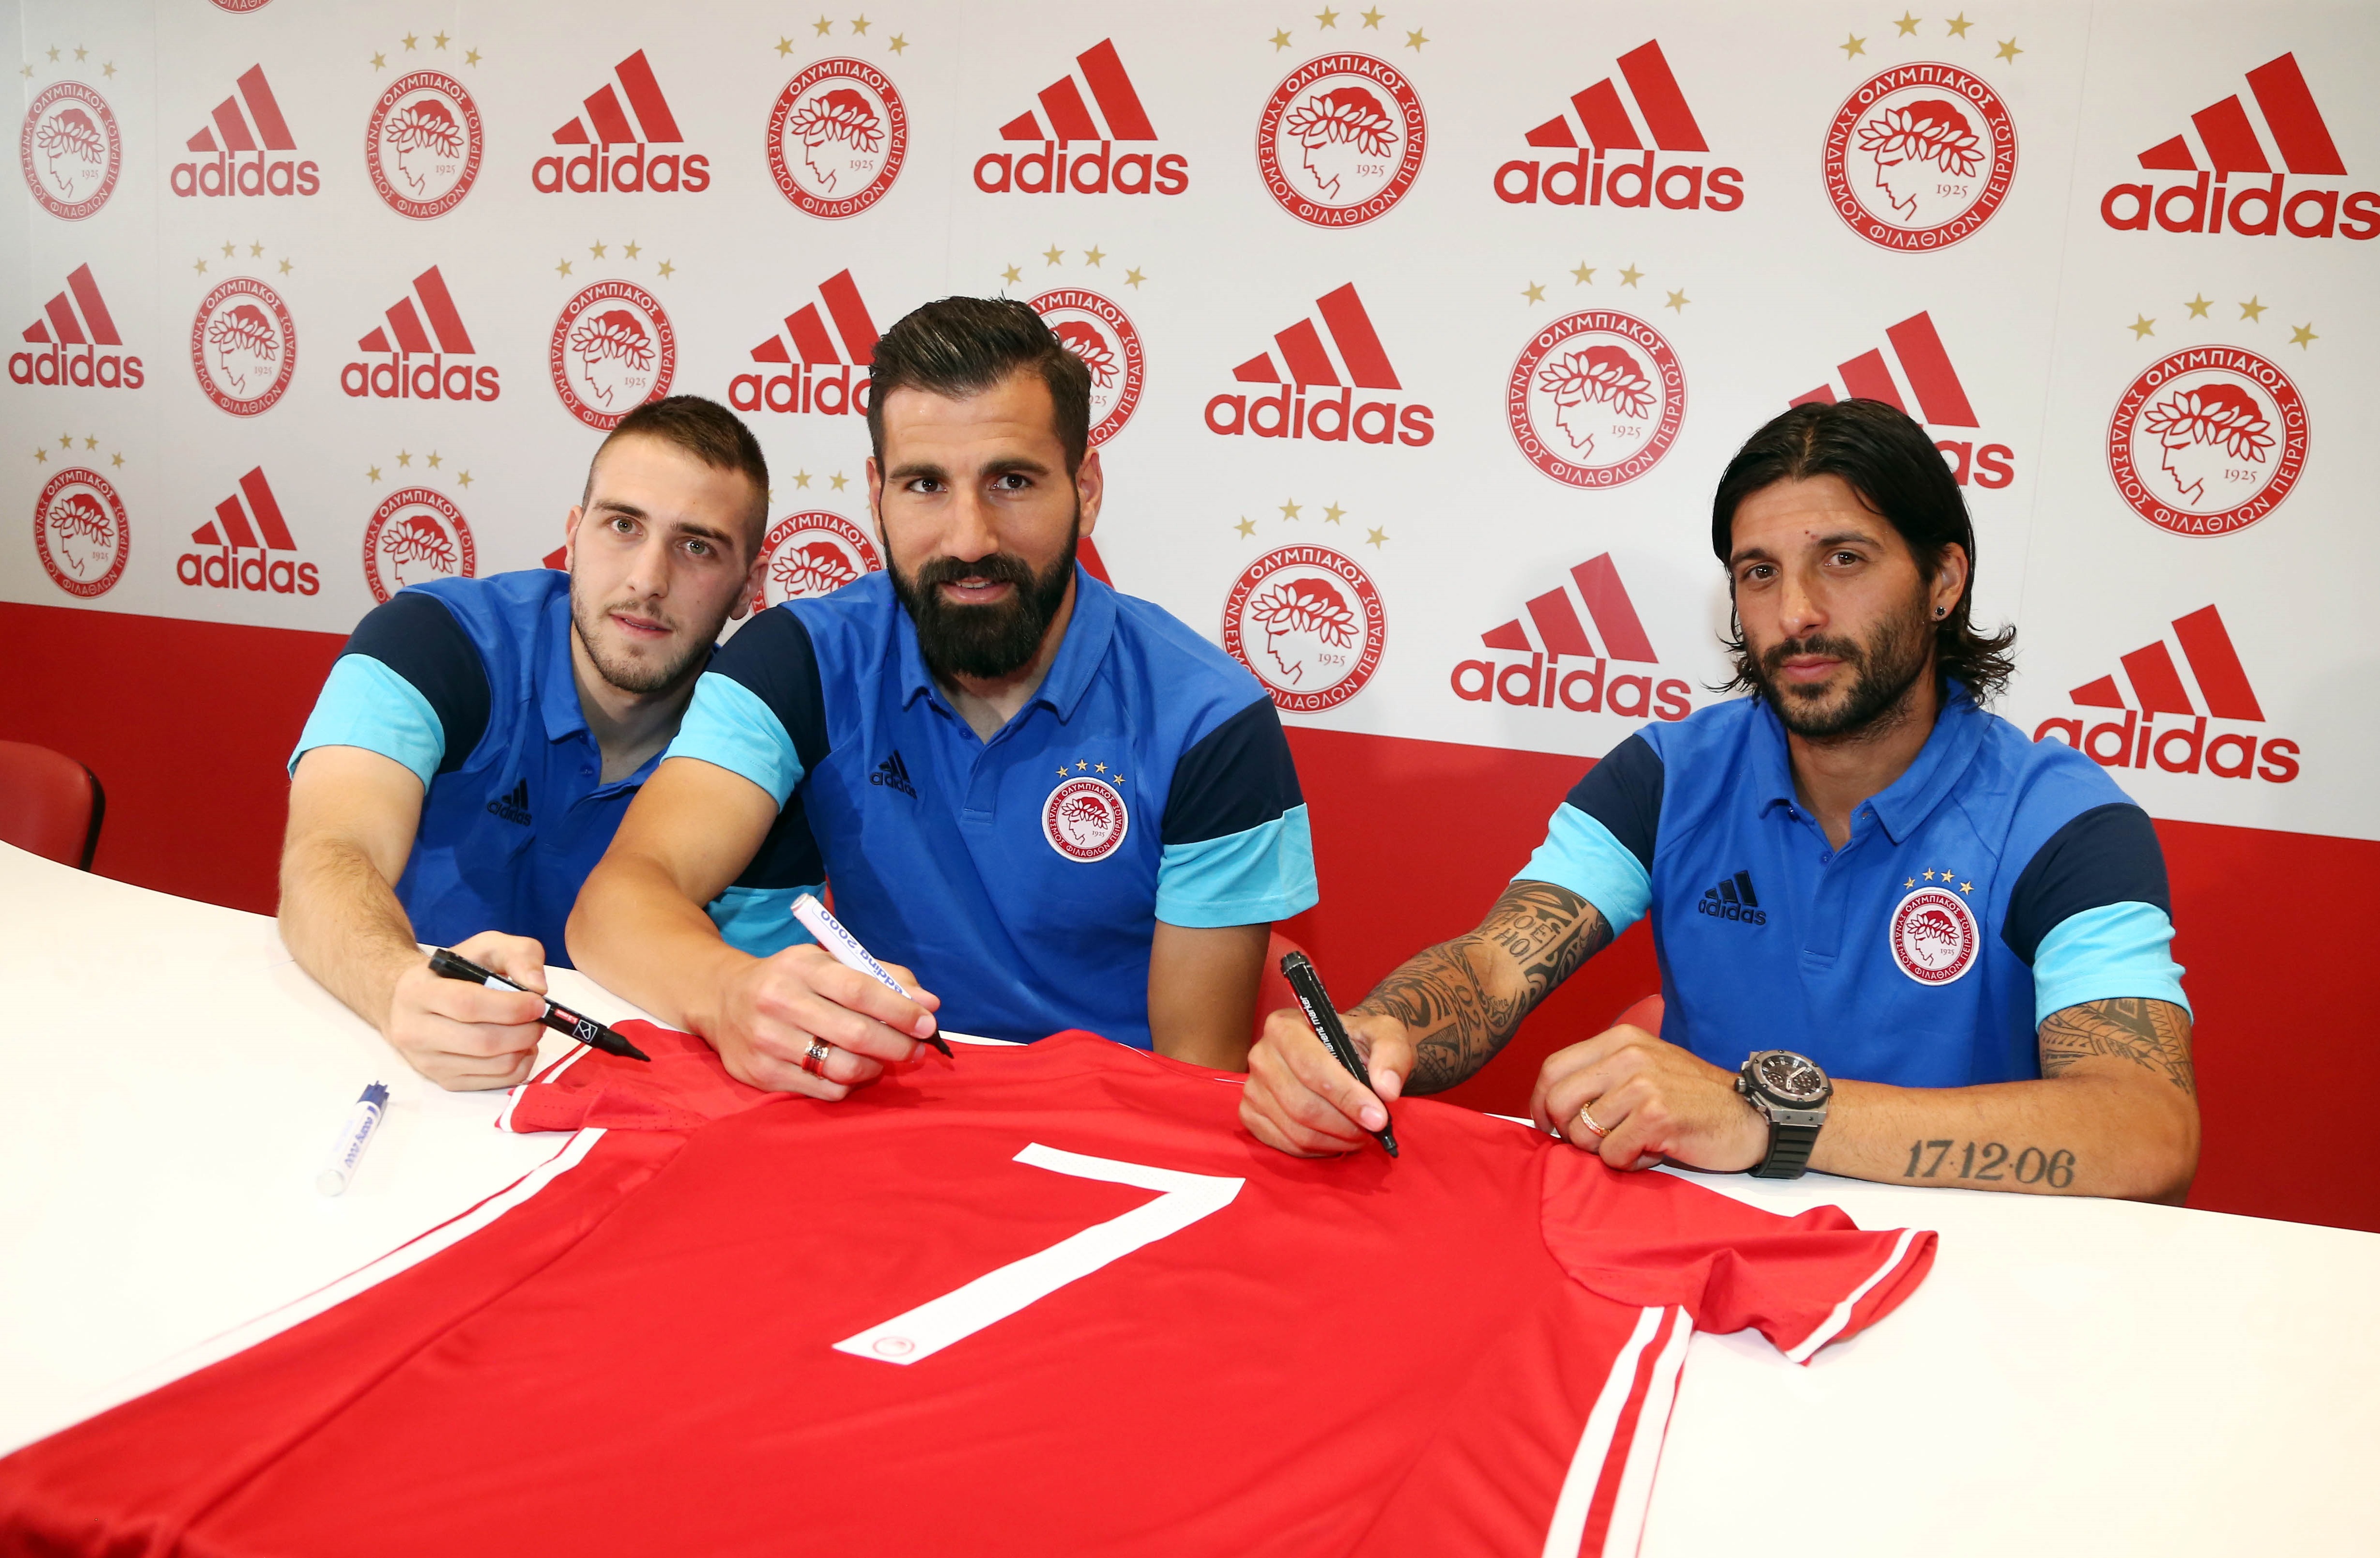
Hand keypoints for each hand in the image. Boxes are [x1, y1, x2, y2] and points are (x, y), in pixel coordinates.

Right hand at [383, 930, 550, 1090]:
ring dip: (525, 1048)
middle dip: (524, 1031)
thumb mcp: (486, 947)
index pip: (468, 1004)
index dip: (511, 1007)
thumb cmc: (454, 972)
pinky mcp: (444, 1081)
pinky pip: (495, 1082)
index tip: (538, 1002)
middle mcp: (415, 1031)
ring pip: (494, 1065)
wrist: (410, 1001)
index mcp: (419, 991)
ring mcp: (428, 1061)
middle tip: (540, 1018)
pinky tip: (518, 1047)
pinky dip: (520, 1065)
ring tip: (529, 1029)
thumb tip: (538, 986)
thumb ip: (518, 954)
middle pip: (483, 1041)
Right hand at [710, 944, 941, 1097]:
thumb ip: (882, 977)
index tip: (928, 1023)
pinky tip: (852, 1071)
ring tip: (884, 1061)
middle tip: (916, 1050)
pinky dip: (848, 1085)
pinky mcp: (761, 1074)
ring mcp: (767, 1041)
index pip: (860, 991)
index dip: (900, 1010)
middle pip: (855, 1034)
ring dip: (875, 1068)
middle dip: (897, 1045)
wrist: (722, 998)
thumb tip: (930, 1003)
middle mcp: (780, 1002)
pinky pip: (823, 1090)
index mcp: (801, 967)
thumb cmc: (792, 979)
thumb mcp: (828, 963)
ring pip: (841, 1068)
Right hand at [1239, 1005, 1411, 1155]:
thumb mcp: (1385, 1035)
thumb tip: (1387, 1089)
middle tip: (1374, 1128)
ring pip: (1296, 1129)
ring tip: (1361, 1133)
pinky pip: (1286, 1144)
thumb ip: (1391, 1054)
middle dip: (1345, 1124)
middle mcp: (1261, 1055)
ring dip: (1336, 1140)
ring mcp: (1252, 1088)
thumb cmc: (1359, 1043)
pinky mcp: (1250, 1114)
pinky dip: (1318, 1149)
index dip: (1347, 1096)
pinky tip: (1336, 1138)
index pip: (1312, 1067)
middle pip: (1302, 1104)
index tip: (1379, 1117)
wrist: (1339, 1054)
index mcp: (1284, 1026)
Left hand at [1530, 1024, 1767, 1172]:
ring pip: (1582, 1133)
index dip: (1540, 1103)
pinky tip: (1654, 1152)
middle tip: (1598, 1143)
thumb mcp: (1646, 1068)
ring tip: (1637, 1143)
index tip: (1546, 1126)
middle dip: (1569, 1132)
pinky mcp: (1657, 1116)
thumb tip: (1550, 1105)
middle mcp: (1628, 1055)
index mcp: (1620, 1039)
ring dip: (1604, 1151)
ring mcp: (1643, 1084)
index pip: (1553, 1068)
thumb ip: (1602, 1076)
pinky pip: (1612, 1155)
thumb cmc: (1693, 1099)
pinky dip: (1629, 1164)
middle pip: (1558, 1101)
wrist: (1753, 1115)